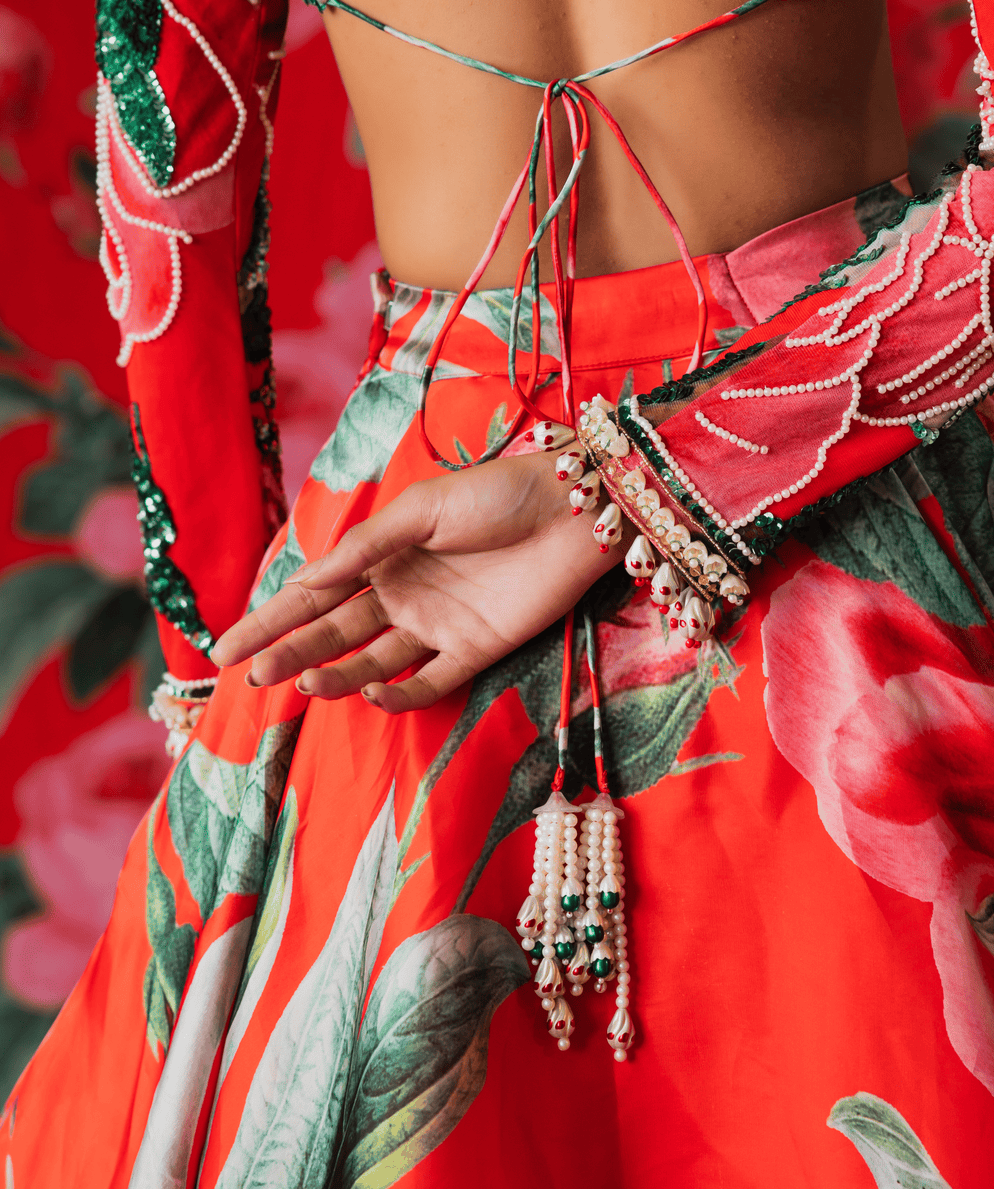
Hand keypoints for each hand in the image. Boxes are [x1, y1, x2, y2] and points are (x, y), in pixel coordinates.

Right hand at [209, 451, 620, 711]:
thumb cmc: (496, 493)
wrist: (573, 507)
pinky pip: (428, 681)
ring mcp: (436, 624)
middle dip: (289, 654)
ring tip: (302, 684)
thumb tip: (304, 582)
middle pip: (332, 633)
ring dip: (336, 674)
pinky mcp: (475, 649)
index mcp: (379, 556)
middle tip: (252, 676)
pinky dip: (398, 694)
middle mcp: (400, 594)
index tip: (224, 651)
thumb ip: (364, 548)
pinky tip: (371, 695)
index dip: (268, 621)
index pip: (311, 595)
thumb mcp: (420, 509)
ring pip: (371, 661)